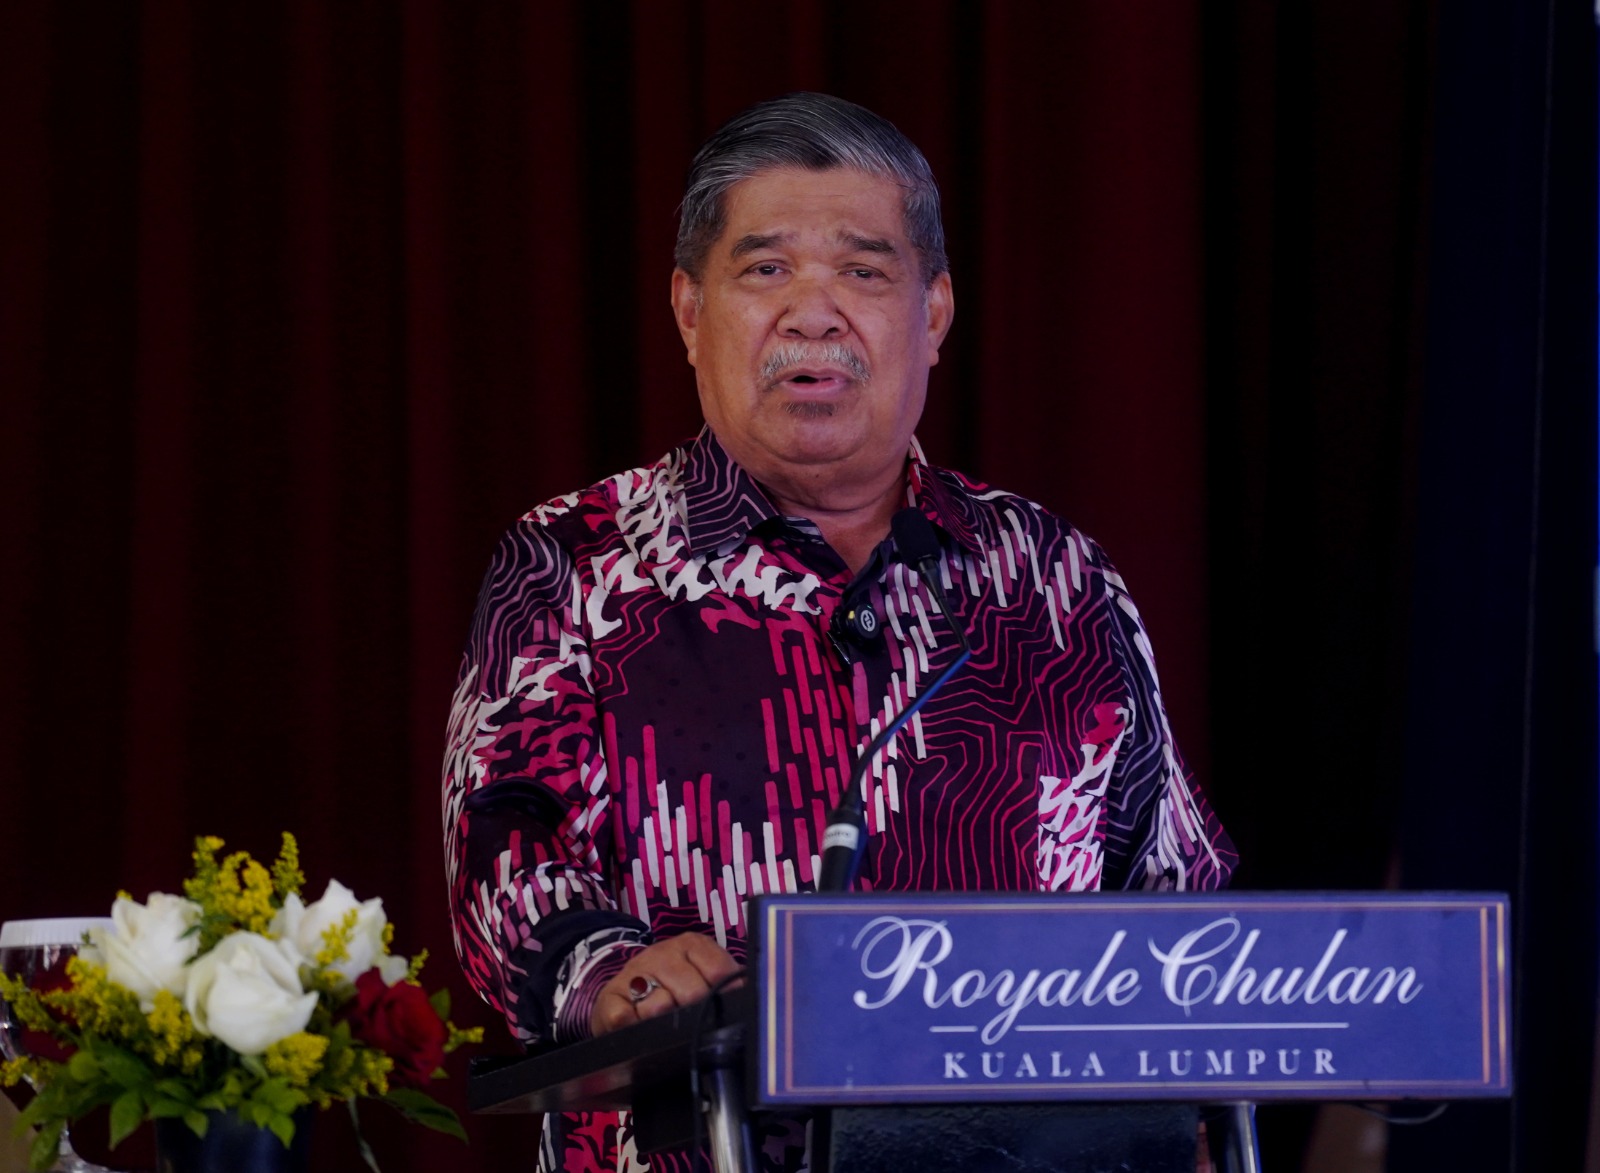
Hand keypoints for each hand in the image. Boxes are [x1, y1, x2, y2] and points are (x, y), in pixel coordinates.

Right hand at [591, 933, 740, 1036]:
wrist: (623, 992)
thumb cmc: (672, 987)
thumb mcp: (701, 974)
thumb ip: (726, 981)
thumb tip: (750, 994)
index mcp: (690, 945)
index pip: (719, 970)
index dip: (724, 994)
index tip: (723, 1006)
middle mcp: (661, 953)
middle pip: (692, 992)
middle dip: (696, 1013)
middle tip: (693, 1022)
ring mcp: (634, 973)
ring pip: (659, 1006)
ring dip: (665, 1023)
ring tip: (666, 1026)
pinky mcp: (610, 997)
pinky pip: (623, 1017)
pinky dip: (633, 1027)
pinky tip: (639, 1028)